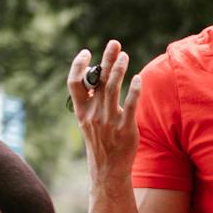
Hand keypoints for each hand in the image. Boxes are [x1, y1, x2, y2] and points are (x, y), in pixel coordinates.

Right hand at [69, 39, 143, 189]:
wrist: (108, 170)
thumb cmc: (100, 142)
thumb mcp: (88, 122)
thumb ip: (92, 100)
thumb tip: (96, 76)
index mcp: (81, 111)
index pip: (74, 83)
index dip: (78, 65)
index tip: (86, 52)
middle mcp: (93, 113)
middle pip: (98, 79)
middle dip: (106, 58)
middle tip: (114, 43)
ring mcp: (109, 121)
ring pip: (113, 87)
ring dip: (119, 68)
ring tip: (125, 55)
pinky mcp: (125, 128)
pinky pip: (130, 104)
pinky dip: (134, 89)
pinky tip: (138, 78)